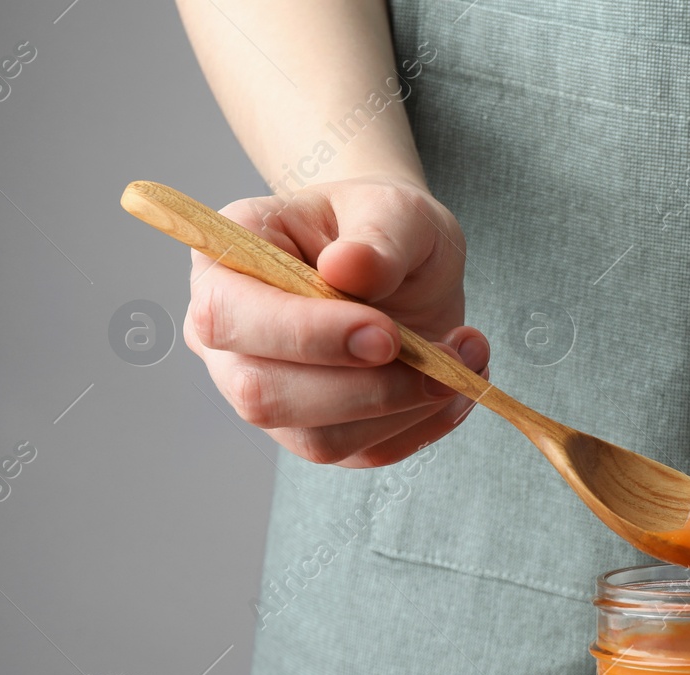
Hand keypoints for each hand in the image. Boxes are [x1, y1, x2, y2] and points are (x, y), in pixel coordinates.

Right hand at [183, 174, 488, 467]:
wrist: (403, 264)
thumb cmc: (383, 228)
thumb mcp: (395, 209)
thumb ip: (378, 235)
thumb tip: (349, 267)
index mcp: (224, 264)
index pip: (229, 318)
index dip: (305, 336)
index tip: (387, 335)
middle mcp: (228, 341)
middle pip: (262, 396)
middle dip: (367, 388)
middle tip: (446, 358)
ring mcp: (268, 394)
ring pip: (318, 439)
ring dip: (406, 408)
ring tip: (465, 357)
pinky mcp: (317, 433)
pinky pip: (365, 452)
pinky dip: (424, 424)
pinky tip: (456, 384)